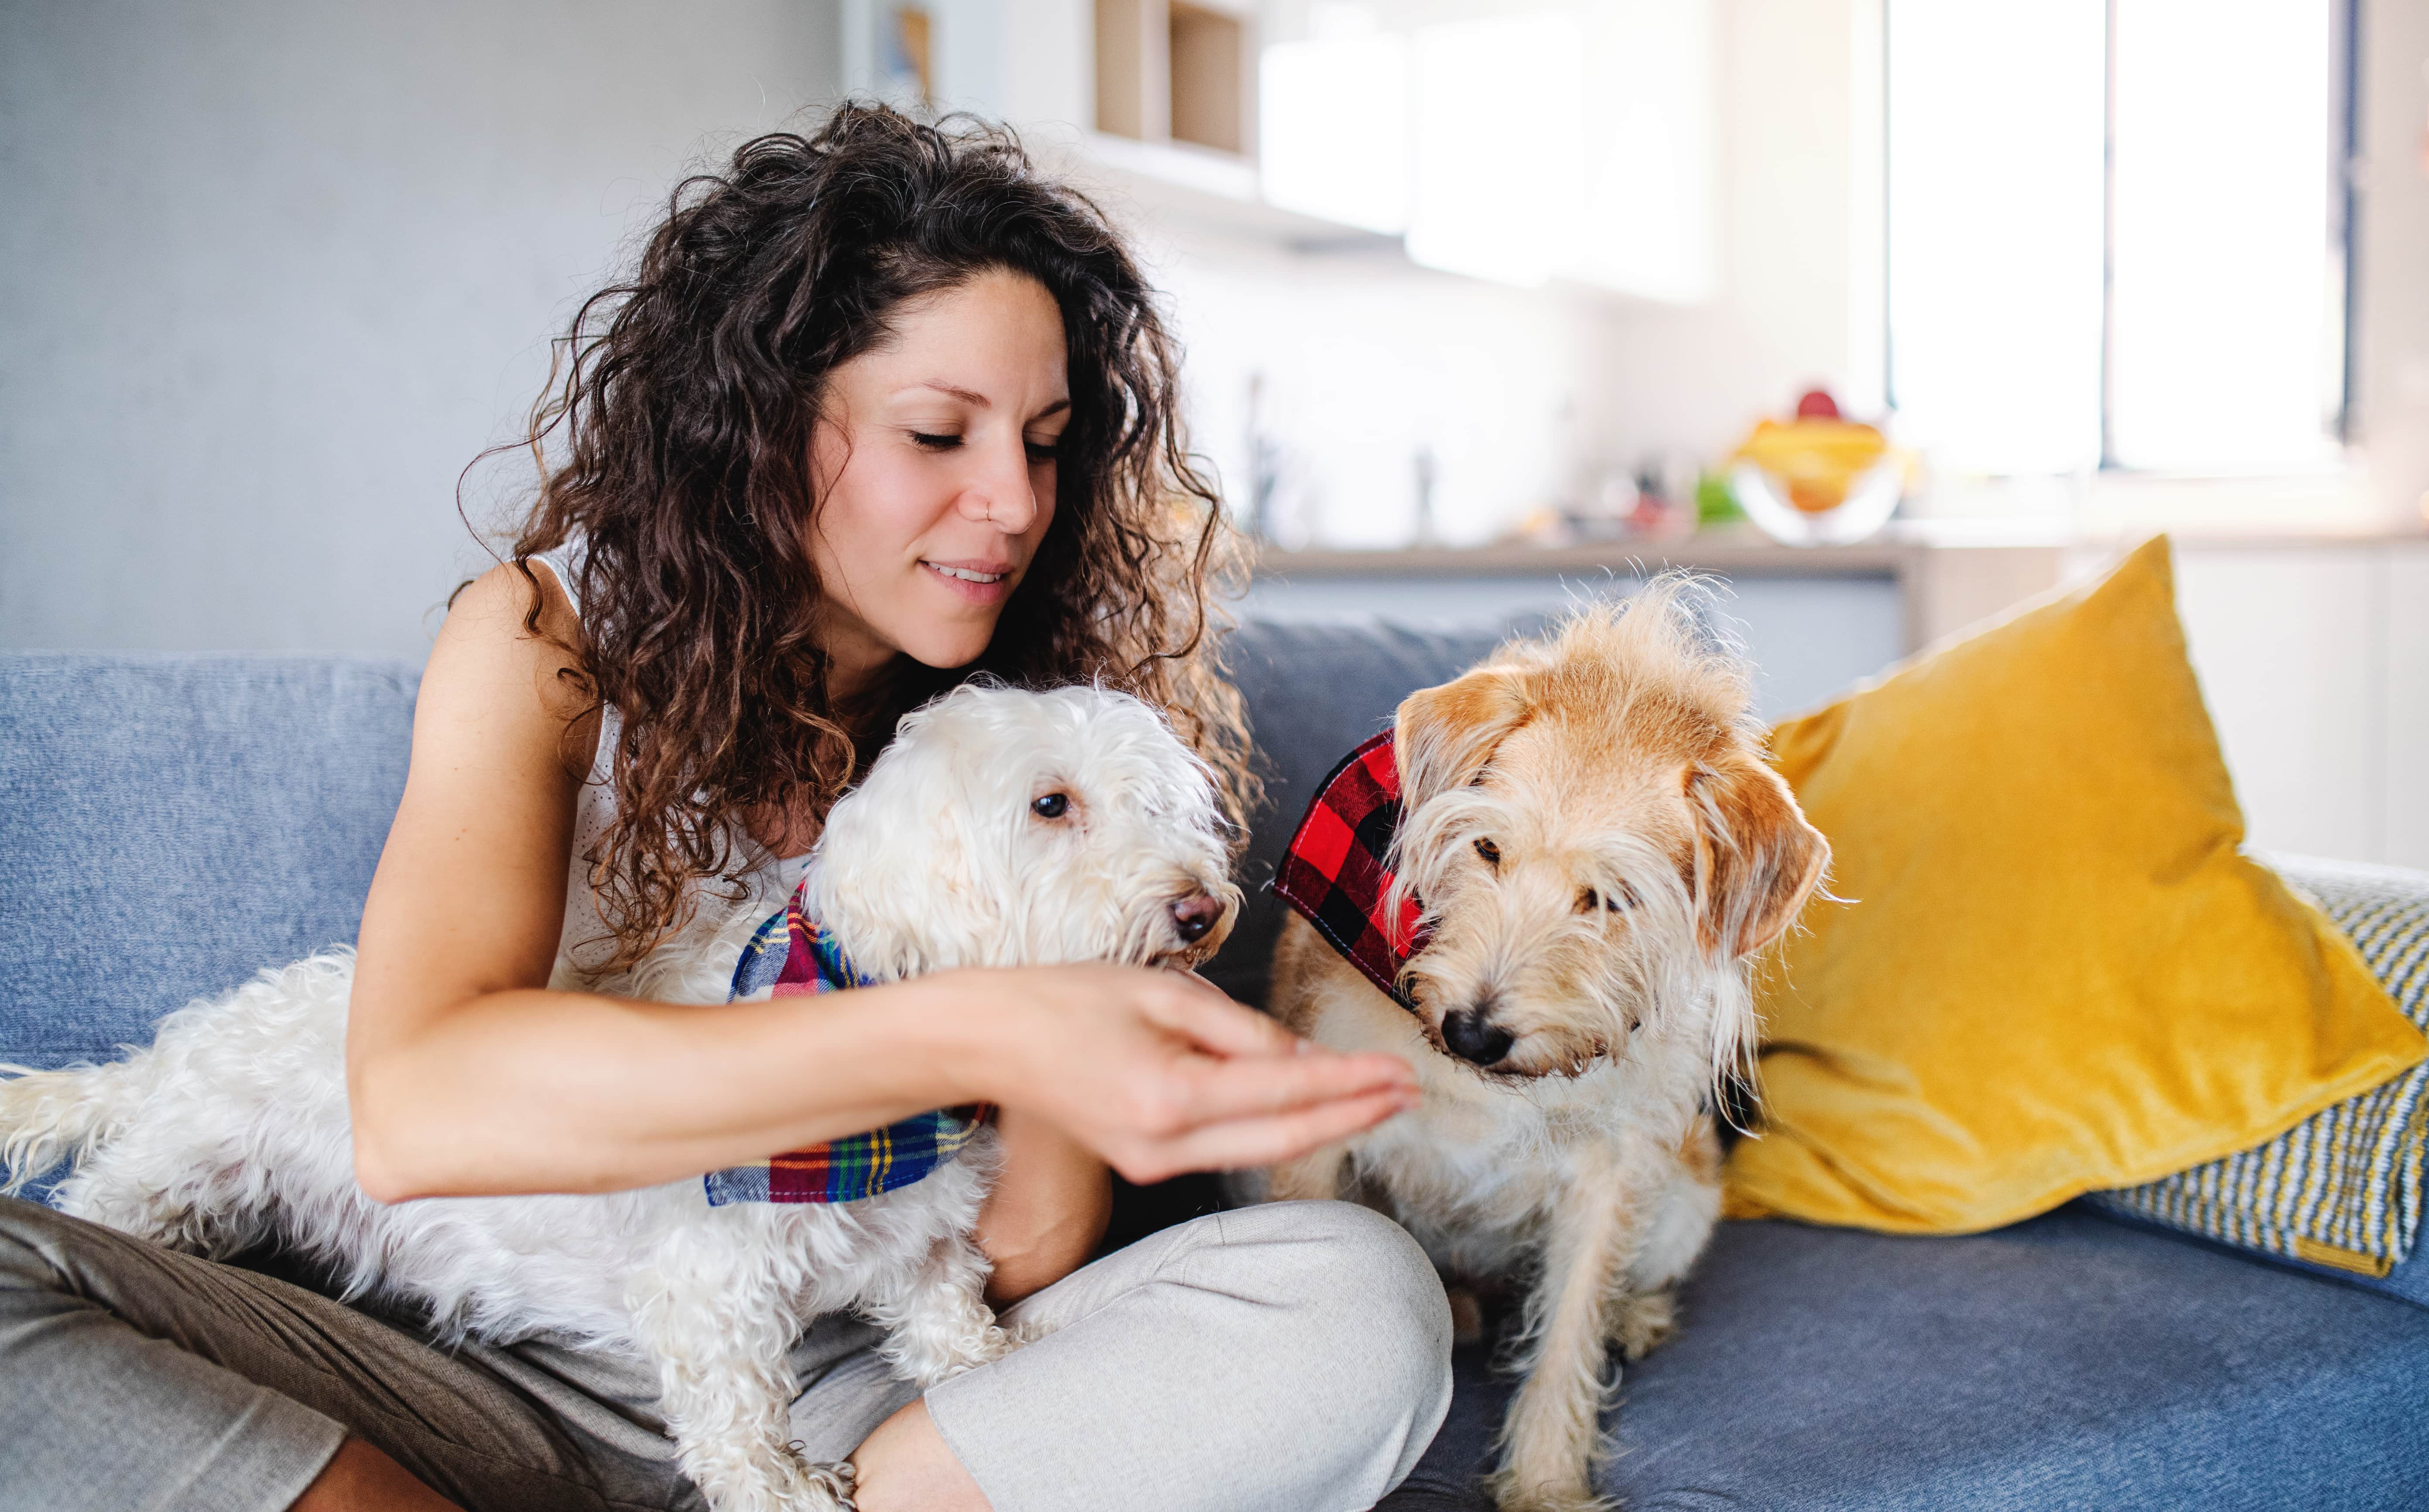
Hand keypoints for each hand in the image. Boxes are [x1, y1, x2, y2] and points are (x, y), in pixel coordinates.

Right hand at [943, 964, 1419, 1184]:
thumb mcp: (1161, 994)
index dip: (1349, 1083)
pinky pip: (1227, 1147)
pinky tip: (1308, 1104)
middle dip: (1354, 1116)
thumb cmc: (1066, 1003)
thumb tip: (1304, 1061)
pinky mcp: (1146, 1163)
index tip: (1398, 1072)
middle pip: (1284, 1138)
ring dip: (1324, 1125)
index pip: (1284, 1093)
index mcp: (1169, 1094)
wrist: (991, 1041)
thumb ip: (1239, 1030)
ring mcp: (1153, 1162)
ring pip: (1260, 1150)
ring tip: (1377, 1099)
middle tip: (1408, 1093)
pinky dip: (1274, 1127)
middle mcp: (1165, 1142)